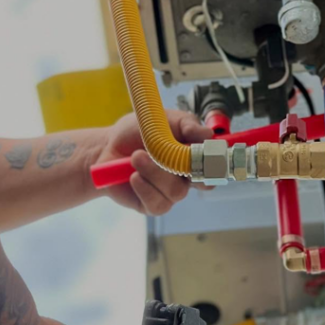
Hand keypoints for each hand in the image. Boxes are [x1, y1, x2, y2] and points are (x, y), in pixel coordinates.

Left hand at [95, 110, 212, 214]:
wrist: (106, 147)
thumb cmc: (136, 132)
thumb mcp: (162, 120)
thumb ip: (187, 125)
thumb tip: (208, 133)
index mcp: (193, 156)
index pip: (216, 166)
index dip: (217, 163)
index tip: (210, 154)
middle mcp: (185, 177)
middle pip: (201, 182)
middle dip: (186, 168)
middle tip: (170, 153)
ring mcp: (169, 193)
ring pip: (176, 191)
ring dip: (155, 172)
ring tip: (136, 156)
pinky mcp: (151, 205)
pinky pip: (158, 203)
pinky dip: (145, 188)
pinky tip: (133, 176)